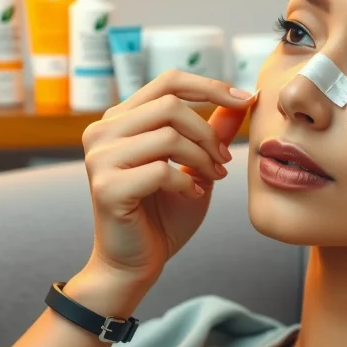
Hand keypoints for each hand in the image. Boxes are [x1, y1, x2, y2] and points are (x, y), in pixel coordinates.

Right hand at [80, 70, 255, 287]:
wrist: (134, 264)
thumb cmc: (163, 216)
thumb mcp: (195, 166)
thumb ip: (212, 132)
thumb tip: (241, 100)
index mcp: (121, 119)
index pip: (168, 81)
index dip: (210, 86)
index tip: (246, 98)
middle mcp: (102, 131)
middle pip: (171, 105)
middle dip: (208, 134)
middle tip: (223, 162)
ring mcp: (100, 158)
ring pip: (168, 135)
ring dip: (201, 159)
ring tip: (211, 179)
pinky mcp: (106, 187)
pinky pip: (161, 170)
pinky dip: (186, 184)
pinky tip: (191, 196)